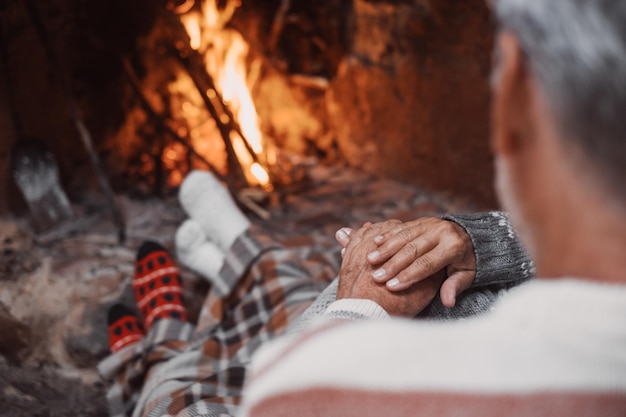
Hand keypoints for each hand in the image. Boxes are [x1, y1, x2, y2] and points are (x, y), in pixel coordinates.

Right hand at [335, 217, 475, 307]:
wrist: (471, 235)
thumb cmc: (466, 261)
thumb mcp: (466, 275)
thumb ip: (454, 286)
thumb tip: (448, 302)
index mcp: (454, 246)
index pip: (427, 264)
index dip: (408, 276)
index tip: (391, 287)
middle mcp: (441, 231)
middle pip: (412, 250)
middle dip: (392, 265)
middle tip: (376, 277)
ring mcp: (430, 223)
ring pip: (404, 237)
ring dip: (386, 249)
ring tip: (371, 260)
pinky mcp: (421, 220)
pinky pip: (402, 227)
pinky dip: (388, 235)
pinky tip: (375, 243)